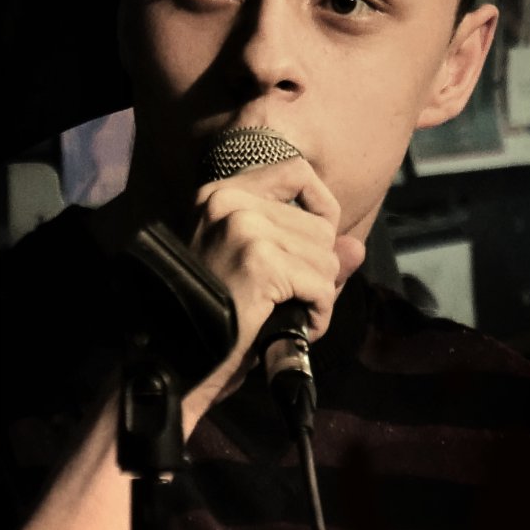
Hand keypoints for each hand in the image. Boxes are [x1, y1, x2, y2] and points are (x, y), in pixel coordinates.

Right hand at [180, 156, 363, 436]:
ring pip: (326, 257)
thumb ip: (306, 251)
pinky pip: (321, 285)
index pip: (296, 170)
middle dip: (317, 270)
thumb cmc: (212, 317)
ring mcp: (244, 228)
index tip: (318, 239)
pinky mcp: (259, 262)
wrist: (174, 359)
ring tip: (289, 314)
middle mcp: (229, 202)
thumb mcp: (255, 270)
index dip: (320, 204)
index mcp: (219, 194)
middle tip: (292, 300)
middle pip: (319, 226)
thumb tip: (356, 247)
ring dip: (318, 295)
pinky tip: (297, 328)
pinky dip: (319, 314)